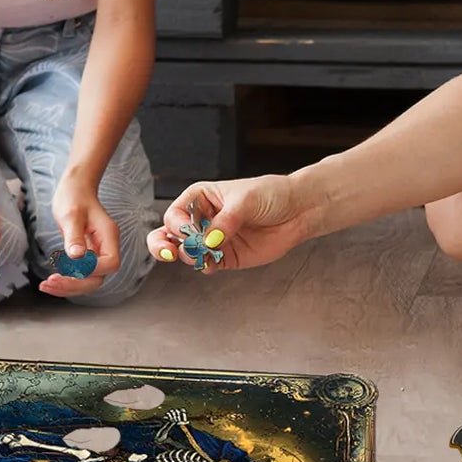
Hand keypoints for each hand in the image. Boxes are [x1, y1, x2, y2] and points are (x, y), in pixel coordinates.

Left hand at [40, 177, 120, 298]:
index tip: (69, 267)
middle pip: (98, 278)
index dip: (93, 270)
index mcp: (109, 236)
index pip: (110, 263)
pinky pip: (79, 274)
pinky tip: (49, 282)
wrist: (74, 188)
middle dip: (75, 284)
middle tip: (50, 282)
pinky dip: (65, 281)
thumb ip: (74, 236)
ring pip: (88, 280)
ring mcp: (96, 253)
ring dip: (68, 287)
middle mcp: (106, 247)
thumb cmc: (74, 197)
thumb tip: (76, 258)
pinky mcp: (86, 256)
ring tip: (45, 285)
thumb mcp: (71, 214)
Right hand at [147, 175, 316, 273]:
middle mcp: (202, 219)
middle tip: (168, 253)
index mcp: (200, 198)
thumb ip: (226, 221)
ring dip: (190, 257)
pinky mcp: (226, 257)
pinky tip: (214, 264)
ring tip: (204, 255)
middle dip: (163, 244)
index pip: (176, 213)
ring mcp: (213, 239)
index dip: (179, 224)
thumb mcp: (245, 201)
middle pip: (170, 233)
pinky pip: (207, 264)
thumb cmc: (270, 194)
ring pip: (186, 252)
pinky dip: (206, 266)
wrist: (298, 211)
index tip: (192, 231)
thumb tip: (209, 240)